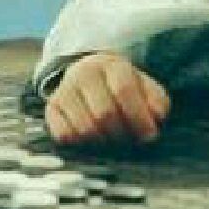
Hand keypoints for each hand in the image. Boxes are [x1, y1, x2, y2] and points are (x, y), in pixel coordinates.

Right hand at [45, 52, 170, 145]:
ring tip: (111, 139)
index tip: (149, 135)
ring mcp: (65, 88)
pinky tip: (91, 138)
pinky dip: (81, 143)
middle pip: (104, 112)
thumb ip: (156, 100)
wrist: (90, 73)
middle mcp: (85, 72)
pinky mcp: (52, 106)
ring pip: (84, 127)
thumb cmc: (122, 85)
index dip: (138, 116)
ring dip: (102, 141)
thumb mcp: (144, 86)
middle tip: (129, 140)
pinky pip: (64, 135)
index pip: (124, 90)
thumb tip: (157, 117)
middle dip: (121, 133)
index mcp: (112, 65)